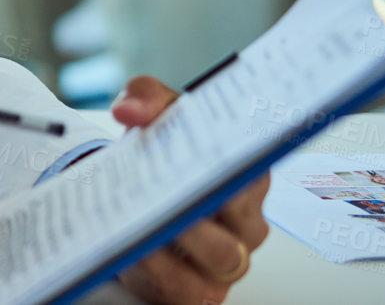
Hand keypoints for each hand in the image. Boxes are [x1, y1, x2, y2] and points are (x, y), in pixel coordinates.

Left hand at [110, 77, 270, 302]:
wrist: (133, 195)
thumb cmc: (159, 156)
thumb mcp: (155, 116)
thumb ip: (145, 98)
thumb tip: (129, 109)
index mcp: (248, 175)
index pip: (255, 168)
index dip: (236, 161)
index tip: (210, 152)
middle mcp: (247, 222)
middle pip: (241, 217)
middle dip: (204, 201)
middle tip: (168, 187)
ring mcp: (227, 261)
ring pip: (219, 256)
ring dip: (179, 236)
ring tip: (143, 218)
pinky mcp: (196, 291)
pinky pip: (184, 286)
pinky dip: (156, 269)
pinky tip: (130, 249)